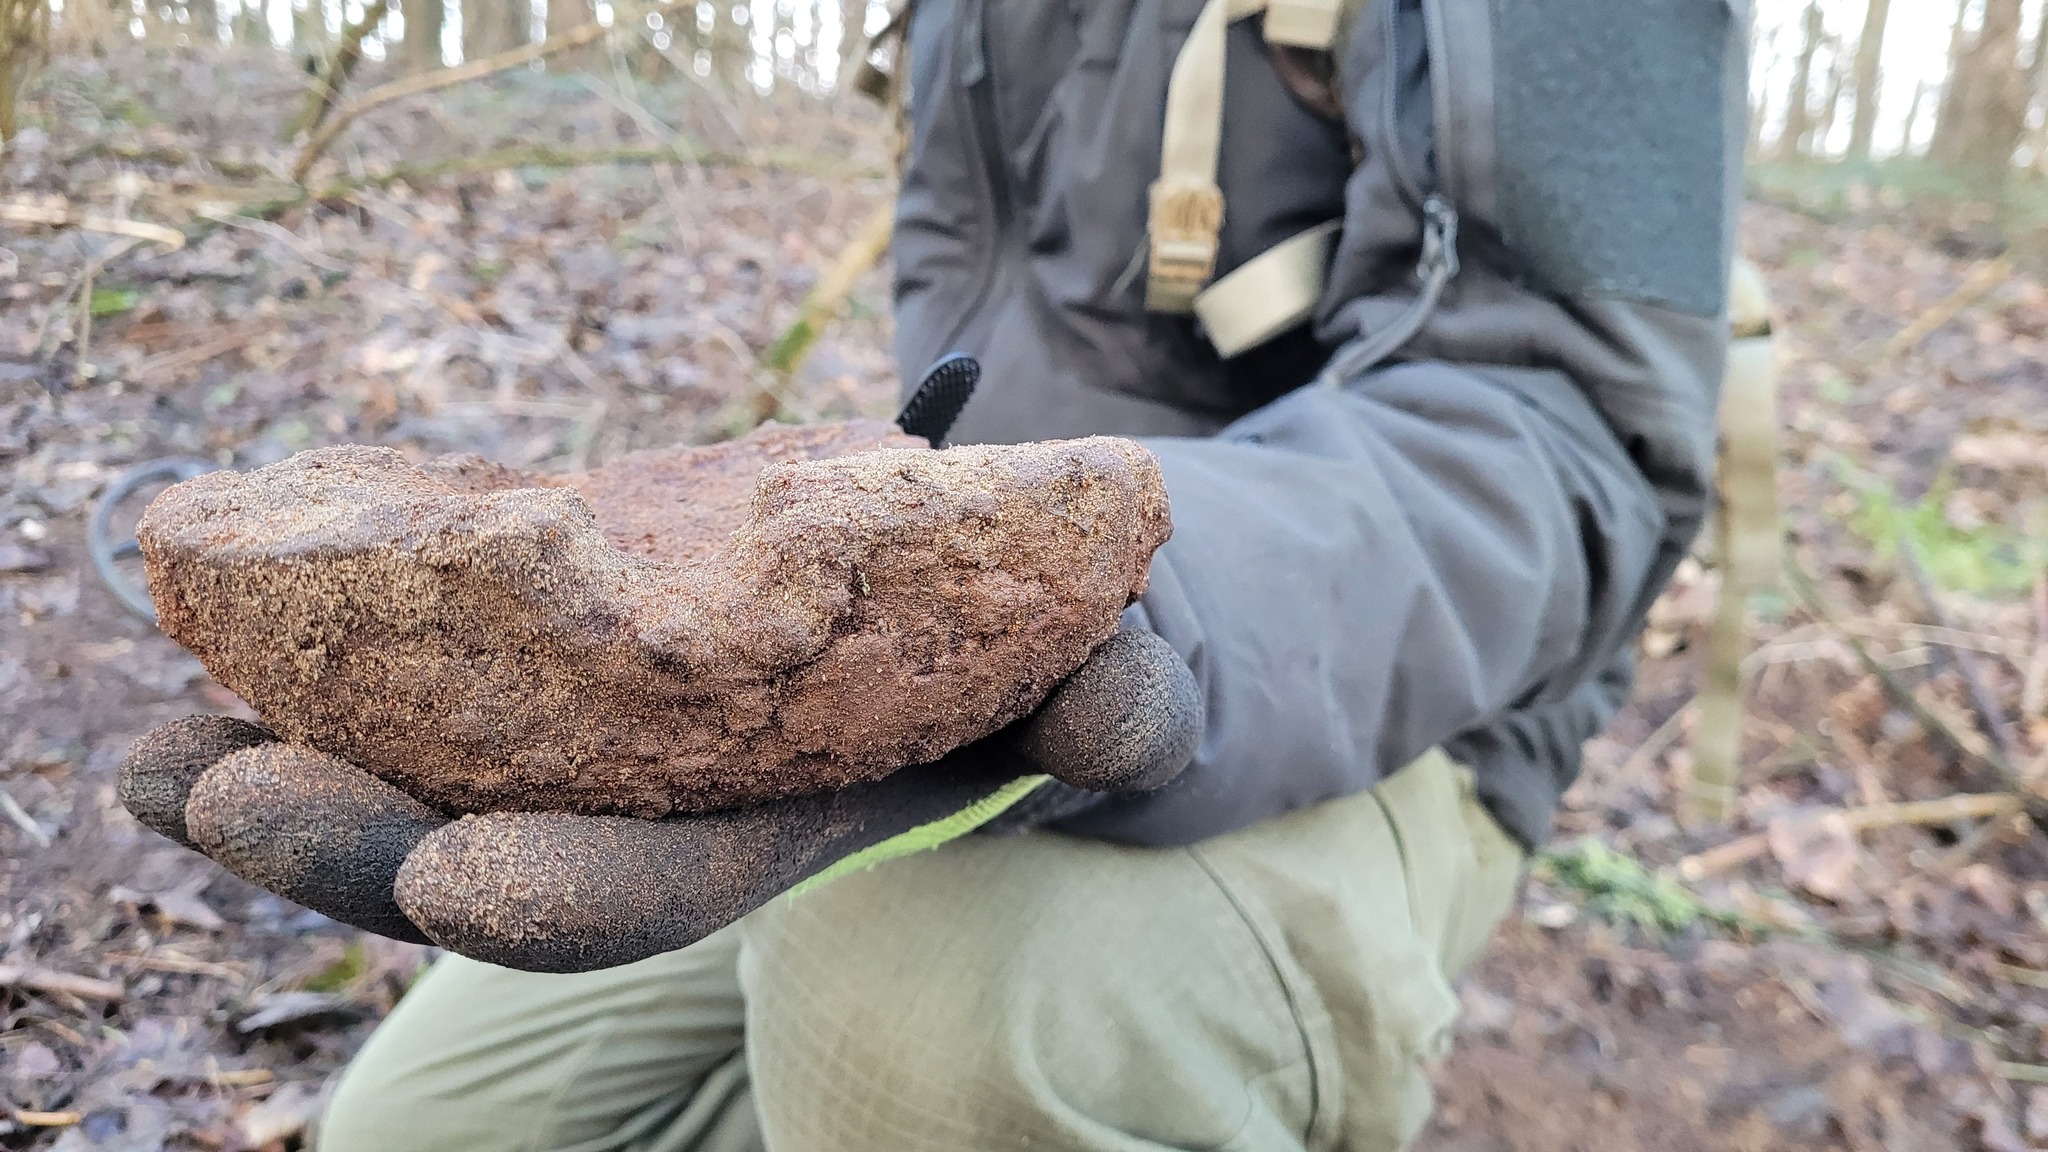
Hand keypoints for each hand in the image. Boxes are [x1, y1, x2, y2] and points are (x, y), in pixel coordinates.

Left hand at [120, 628, 1198, 972]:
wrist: (1112, 579)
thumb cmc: (1146, 638)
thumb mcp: (1165, 673)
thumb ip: (1142, 698)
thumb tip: (1118, 720)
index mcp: (840, 809)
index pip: (692, 871)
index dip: (575, 886)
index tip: (452, 879)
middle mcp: (732, 777)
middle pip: (536, 827)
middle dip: (372, 828)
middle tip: (200, 779)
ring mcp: (684, 704)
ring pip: (487, 754)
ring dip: (331, 745)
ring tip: (163, 740)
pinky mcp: (659, 616)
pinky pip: (506, 644)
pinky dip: (391, 641)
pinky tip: (283, 606)